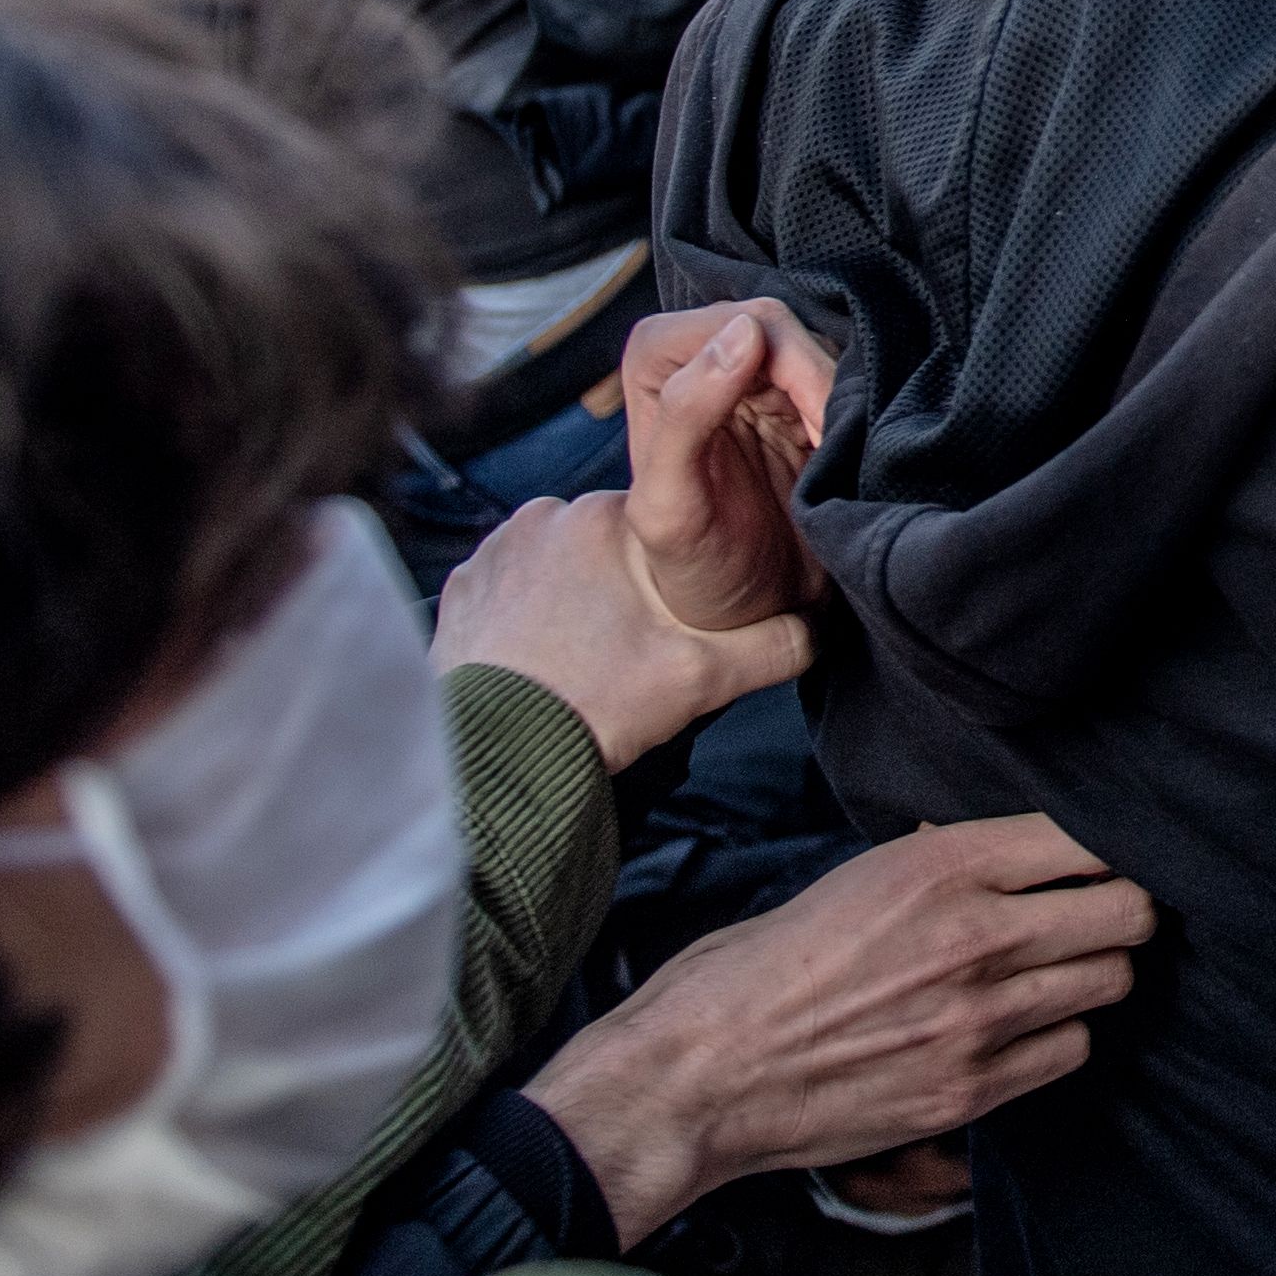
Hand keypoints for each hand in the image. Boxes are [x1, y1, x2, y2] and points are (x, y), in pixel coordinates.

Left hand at [429, 489, 808, 770]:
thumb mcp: (702, 679)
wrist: (497, 758)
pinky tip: (536, 658)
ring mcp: (492, 552)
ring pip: (554, 560)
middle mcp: (544, 517)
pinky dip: (521, 614)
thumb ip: (772, 646)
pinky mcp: (458, 588)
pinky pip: (504, 585)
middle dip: (618, 582)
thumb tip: (818, 630)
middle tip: (626, 645)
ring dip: (568, 595)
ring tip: (578, 657)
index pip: (657, 522)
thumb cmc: (596, 707)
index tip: (667, 617)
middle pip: (603, 539)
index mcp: (607, 520)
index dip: (669, 571)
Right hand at [519, 818, 1154, 1240]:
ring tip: (1055, 972)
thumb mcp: (855, 877)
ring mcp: (981, 1020)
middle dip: (1120, 910)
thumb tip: (1005, 853)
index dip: (1110, 845)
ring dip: (1093, 974)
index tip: (1104, 856)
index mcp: (943, 865)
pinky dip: (1057, 1037)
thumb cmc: (761, 967)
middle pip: (1128, 912)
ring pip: (1112, 982)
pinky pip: (1071, 1050)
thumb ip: (943, 862)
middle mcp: (977, 936)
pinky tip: (1020, 1028)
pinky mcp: (972, 1088)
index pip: (1090, 837)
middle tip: (1095, 916)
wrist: (702, 1073)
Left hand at [623, 298, 830, 632]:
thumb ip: (685, 416)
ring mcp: (754, 376)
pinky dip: (855, 410)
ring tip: (839, 456)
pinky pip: (842, 377)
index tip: (818, 429)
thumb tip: (742, 333)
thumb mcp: (669, 506)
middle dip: (821, 381)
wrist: (742, 613)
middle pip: (786, 326)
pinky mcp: (799, 400)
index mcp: (658, 362)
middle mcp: (702, 354)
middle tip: (836, 447)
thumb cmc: (690, 568)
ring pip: (819, 345)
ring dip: (842, 397)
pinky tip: (849, 451)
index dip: (788, 365)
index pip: (739, 322)